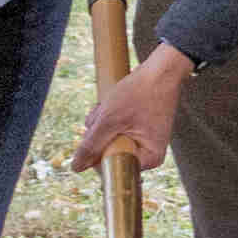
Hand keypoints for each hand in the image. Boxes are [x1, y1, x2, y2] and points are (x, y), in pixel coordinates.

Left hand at [70, 44, 196, 174]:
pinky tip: (114, 103)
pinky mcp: (138, 128)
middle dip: (99, 133)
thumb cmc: (141, 94)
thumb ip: (91, 145)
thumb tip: (76, 167)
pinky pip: (114, 129)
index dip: (98, 151)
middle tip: (107, 113)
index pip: (112, 167)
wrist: (161, 70)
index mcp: (149, 158)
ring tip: (113, 105)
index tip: (102, 128)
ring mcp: (143, 139)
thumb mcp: (110, 120)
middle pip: (109, 153)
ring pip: (108, 139)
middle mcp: (148, 152)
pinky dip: (108, 117)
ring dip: (102, 123)